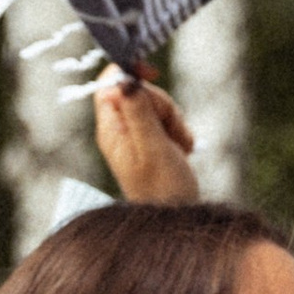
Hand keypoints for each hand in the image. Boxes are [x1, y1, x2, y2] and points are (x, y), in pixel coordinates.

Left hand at [94, 67, 199, 204]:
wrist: (177, 220)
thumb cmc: (163, 190)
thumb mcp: (153, 148)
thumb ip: (139, 113)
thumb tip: (124, 80)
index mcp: (111, 130)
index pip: (110, 84)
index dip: (129, 73)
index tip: (152, 73)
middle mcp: (119, 130)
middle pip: (140, 92)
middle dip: (162, 106)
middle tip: (170, 132)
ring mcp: (136, 135)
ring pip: (158, 105)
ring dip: (174, 121)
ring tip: (179, 147)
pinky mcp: (153, 140)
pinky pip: (168, 120)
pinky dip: (179, 131)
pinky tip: (183, 150)